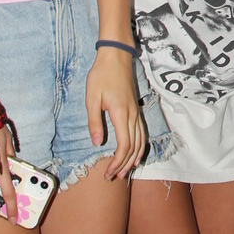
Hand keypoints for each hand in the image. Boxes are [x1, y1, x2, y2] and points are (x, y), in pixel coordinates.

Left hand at [87, 48, 146, 178]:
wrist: (116, 56)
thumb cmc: (101, 75)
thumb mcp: (91, 98)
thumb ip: (95, 122)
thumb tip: (98, 143)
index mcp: (121, 114)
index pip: (124, 146)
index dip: (117, 162)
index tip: (108, 173)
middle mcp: (133, 115)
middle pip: (134, 147)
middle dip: (125, 165)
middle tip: (114, 177)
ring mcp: (136, 112)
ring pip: (141, 141)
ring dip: (134, 158)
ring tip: (125, 171)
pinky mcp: (136, 109)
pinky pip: (142, 132)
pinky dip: (139, 146)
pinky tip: (135, 153)